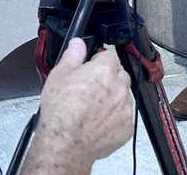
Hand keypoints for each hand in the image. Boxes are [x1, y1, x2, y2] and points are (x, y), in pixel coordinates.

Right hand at [26, 39, 131, 173]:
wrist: (66, 141)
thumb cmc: (61, 111)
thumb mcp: (59, 74)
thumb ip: (73, 55)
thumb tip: (78, 43)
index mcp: (104, 71)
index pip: (109, 56)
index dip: (97, 60)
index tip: (90, 66)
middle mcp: (119, 88)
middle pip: (119, 75)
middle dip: (108, 77)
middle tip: (90, 86)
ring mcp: (125, 109)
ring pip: (123, 96)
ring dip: (113, 96)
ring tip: (92, 106)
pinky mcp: (126, 128)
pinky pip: (124, 116)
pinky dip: (115, 116)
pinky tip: (97, 119)